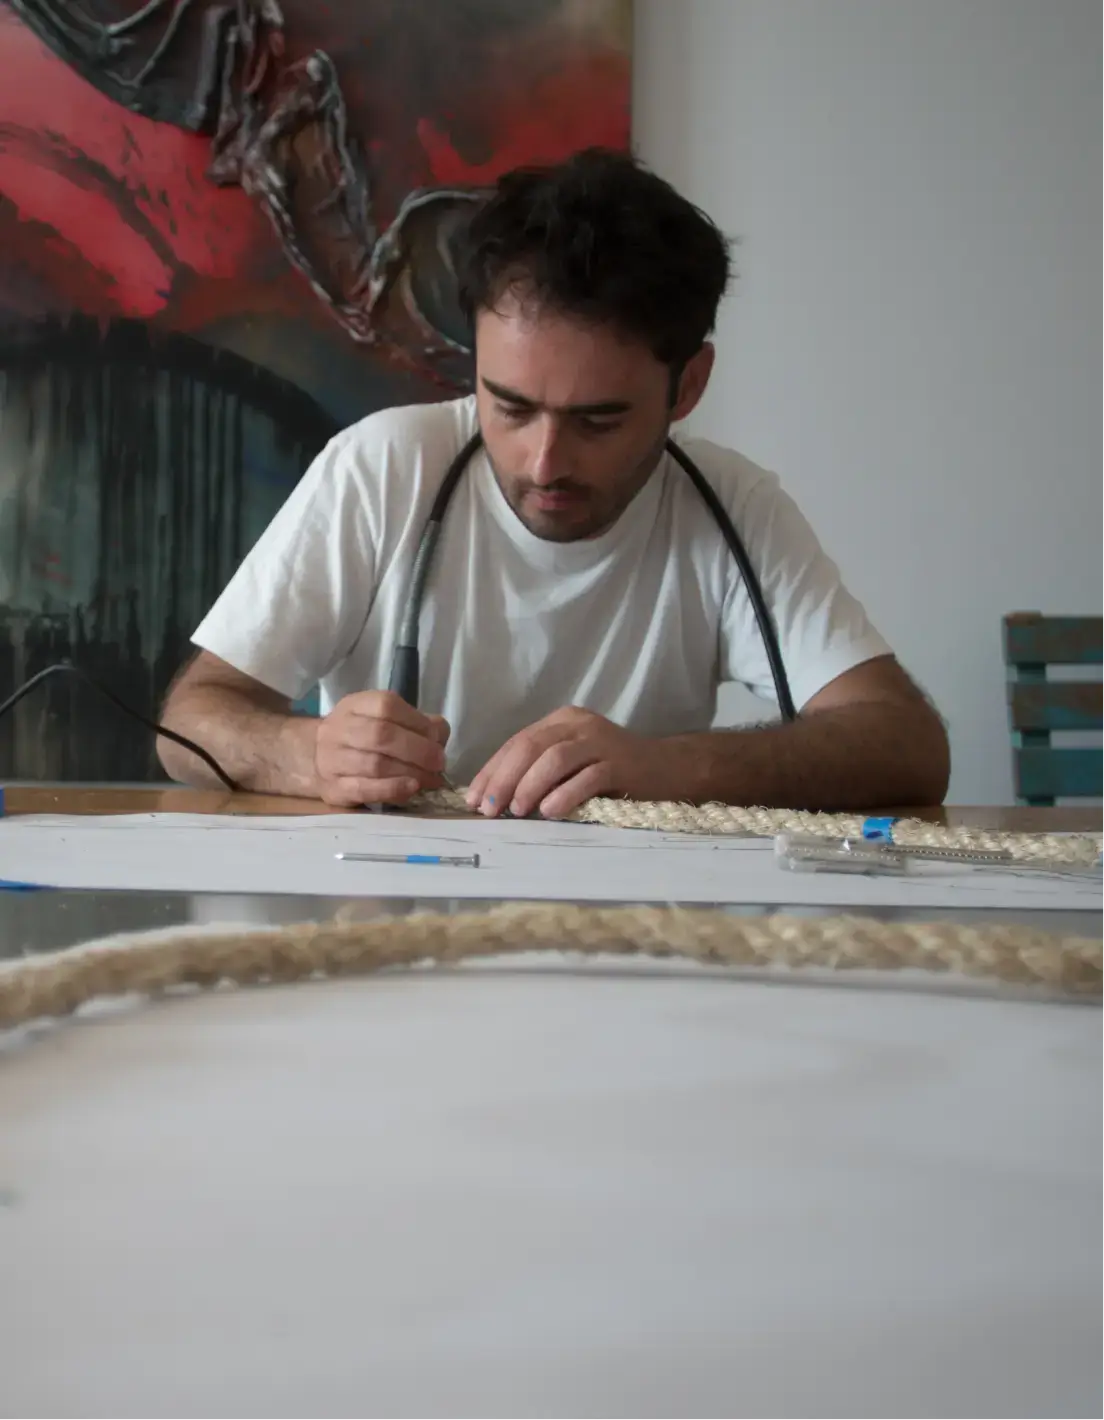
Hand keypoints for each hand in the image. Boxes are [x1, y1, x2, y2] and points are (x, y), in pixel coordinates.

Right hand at [313, 691, 449, 807]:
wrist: (314, 760)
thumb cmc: (360, 738)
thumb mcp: (384, 720)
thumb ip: (416, 723)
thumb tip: (440, 733)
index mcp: (355, 705)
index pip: (386, 706)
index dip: (416, 722)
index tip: (436, 737)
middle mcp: (339, 729)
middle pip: (380, 735)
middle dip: (417, 750)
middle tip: (439, 762)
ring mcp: (332, 759)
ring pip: (374, 764)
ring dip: (410, 772)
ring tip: (431, 779)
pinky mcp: (333, 788)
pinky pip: (364, 789)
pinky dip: (392, 789)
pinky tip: (411, 788)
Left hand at [465, 707, 670, 819]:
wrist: (668, 769)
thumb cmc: (612, 772)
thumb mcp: (572, 763)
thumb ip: (539, 770)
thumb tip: (494, 797)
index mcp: (562, 721)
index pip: (517, 742)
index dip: (492, 770)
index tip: (474, 798)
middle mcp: (579, 724)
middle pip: (531, 747)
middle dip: (504, 778)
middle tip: (489, 808)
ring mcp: (601, 741)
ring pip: (555, 758)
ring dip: (530, 785)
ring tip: (517, 811)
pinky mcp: (621, 763)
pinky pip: (587, 777)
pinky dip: (565, 794)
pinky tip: (550, 811)